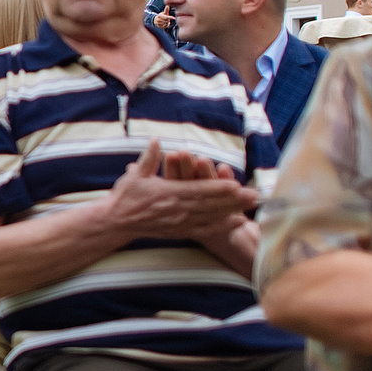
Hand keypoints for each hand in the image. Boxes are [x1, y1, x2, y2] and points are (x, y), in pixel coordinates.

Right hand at [99, 140, 258, 240]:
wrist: (117, 221)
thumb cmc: (126, 196)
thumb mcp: (135, 174)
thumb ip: (149, 157)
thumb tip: (157, 139)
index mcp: (168, 193)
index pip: (197, 190)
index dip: (217, 188)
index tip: (235, 185)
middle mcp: (177, 209)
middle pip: (210, 204)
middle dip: (234, 200)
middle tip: (254, 195)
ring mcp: (180, 222)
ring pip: (211, 216)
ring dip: (233, 210)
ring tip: (252, 205)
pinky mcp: (181, 230)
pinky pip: (205, 228)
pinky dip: (223, 225)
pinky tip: (238, 221)